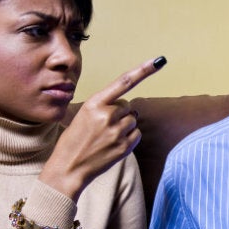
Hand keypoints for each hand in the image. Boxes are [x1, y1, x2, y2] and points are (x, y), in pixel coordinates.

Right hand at [40, 56, 166, 201]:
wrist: (68, 168)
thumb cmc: (74, 140)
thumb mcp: (83, 115)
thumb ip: (105, 107)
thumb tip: (131, 109)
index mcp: (94, 103)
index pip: (123, 82)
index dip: (144, 70)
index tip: (160, 60)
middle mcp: (107, 115)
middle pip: (128, 106)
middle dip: (120, 113)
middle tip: (103, 126)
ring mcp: (117, 132)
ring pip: (133, 120)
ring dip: (124, 126)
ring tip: (106, 137)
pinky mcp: (124, 147)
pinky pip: (137, 134)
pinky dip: (129, 137)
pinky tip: (114, 144)